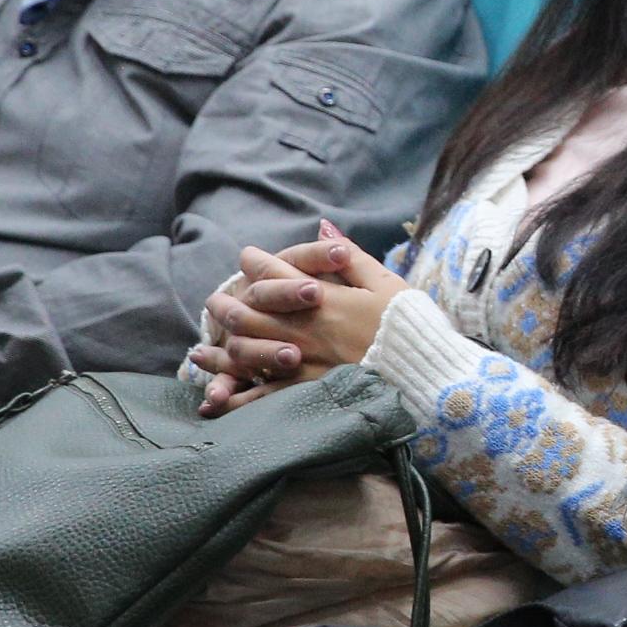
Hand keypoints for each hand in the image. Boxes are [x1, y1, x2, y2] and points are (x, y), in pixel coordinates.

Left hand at [193, 221, 409, 412]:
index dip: (256, 262)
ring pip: (246, 353)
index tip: (247, 257)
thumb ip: (350, 256)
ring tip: (201, 351)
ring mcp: (302, 362)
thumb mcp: (386, 282)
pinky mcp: (306, 392)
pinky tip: (216, 399)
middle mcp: (304, 328)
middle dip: (227, 305)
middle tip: (216, 302)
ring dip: (219, 351)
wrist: (424, 373)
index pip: (276, 272)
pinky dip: (235, 398)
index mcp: (322, 297)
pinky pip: (262, 396)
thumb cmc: (408, 325)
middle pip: (249, 313)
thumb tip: (324, 227)